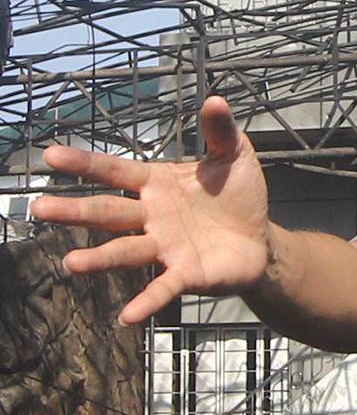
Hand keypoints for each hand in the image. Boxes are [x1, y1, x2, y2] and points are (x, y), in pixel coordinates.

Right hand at [31, 97, 272, 327]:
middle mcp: (152, 216)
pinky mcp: (184, 274)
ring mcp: (164, 247)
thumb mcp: (234, 156)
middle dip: (74, 210)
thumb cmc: (238, 197)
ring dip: (98, 259)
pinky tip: (126, 316)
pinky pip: (161, 288)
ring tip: (70, 264)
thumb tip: (215, 98)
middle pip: (107, 212)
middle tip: (37, 208)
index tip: (51, 155)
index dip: (85, 164)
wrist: (261, 239)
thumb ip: (220, 131)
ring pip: (125, 251)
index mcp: (156, 184)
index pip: (115, 172)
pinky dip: (145, 302)